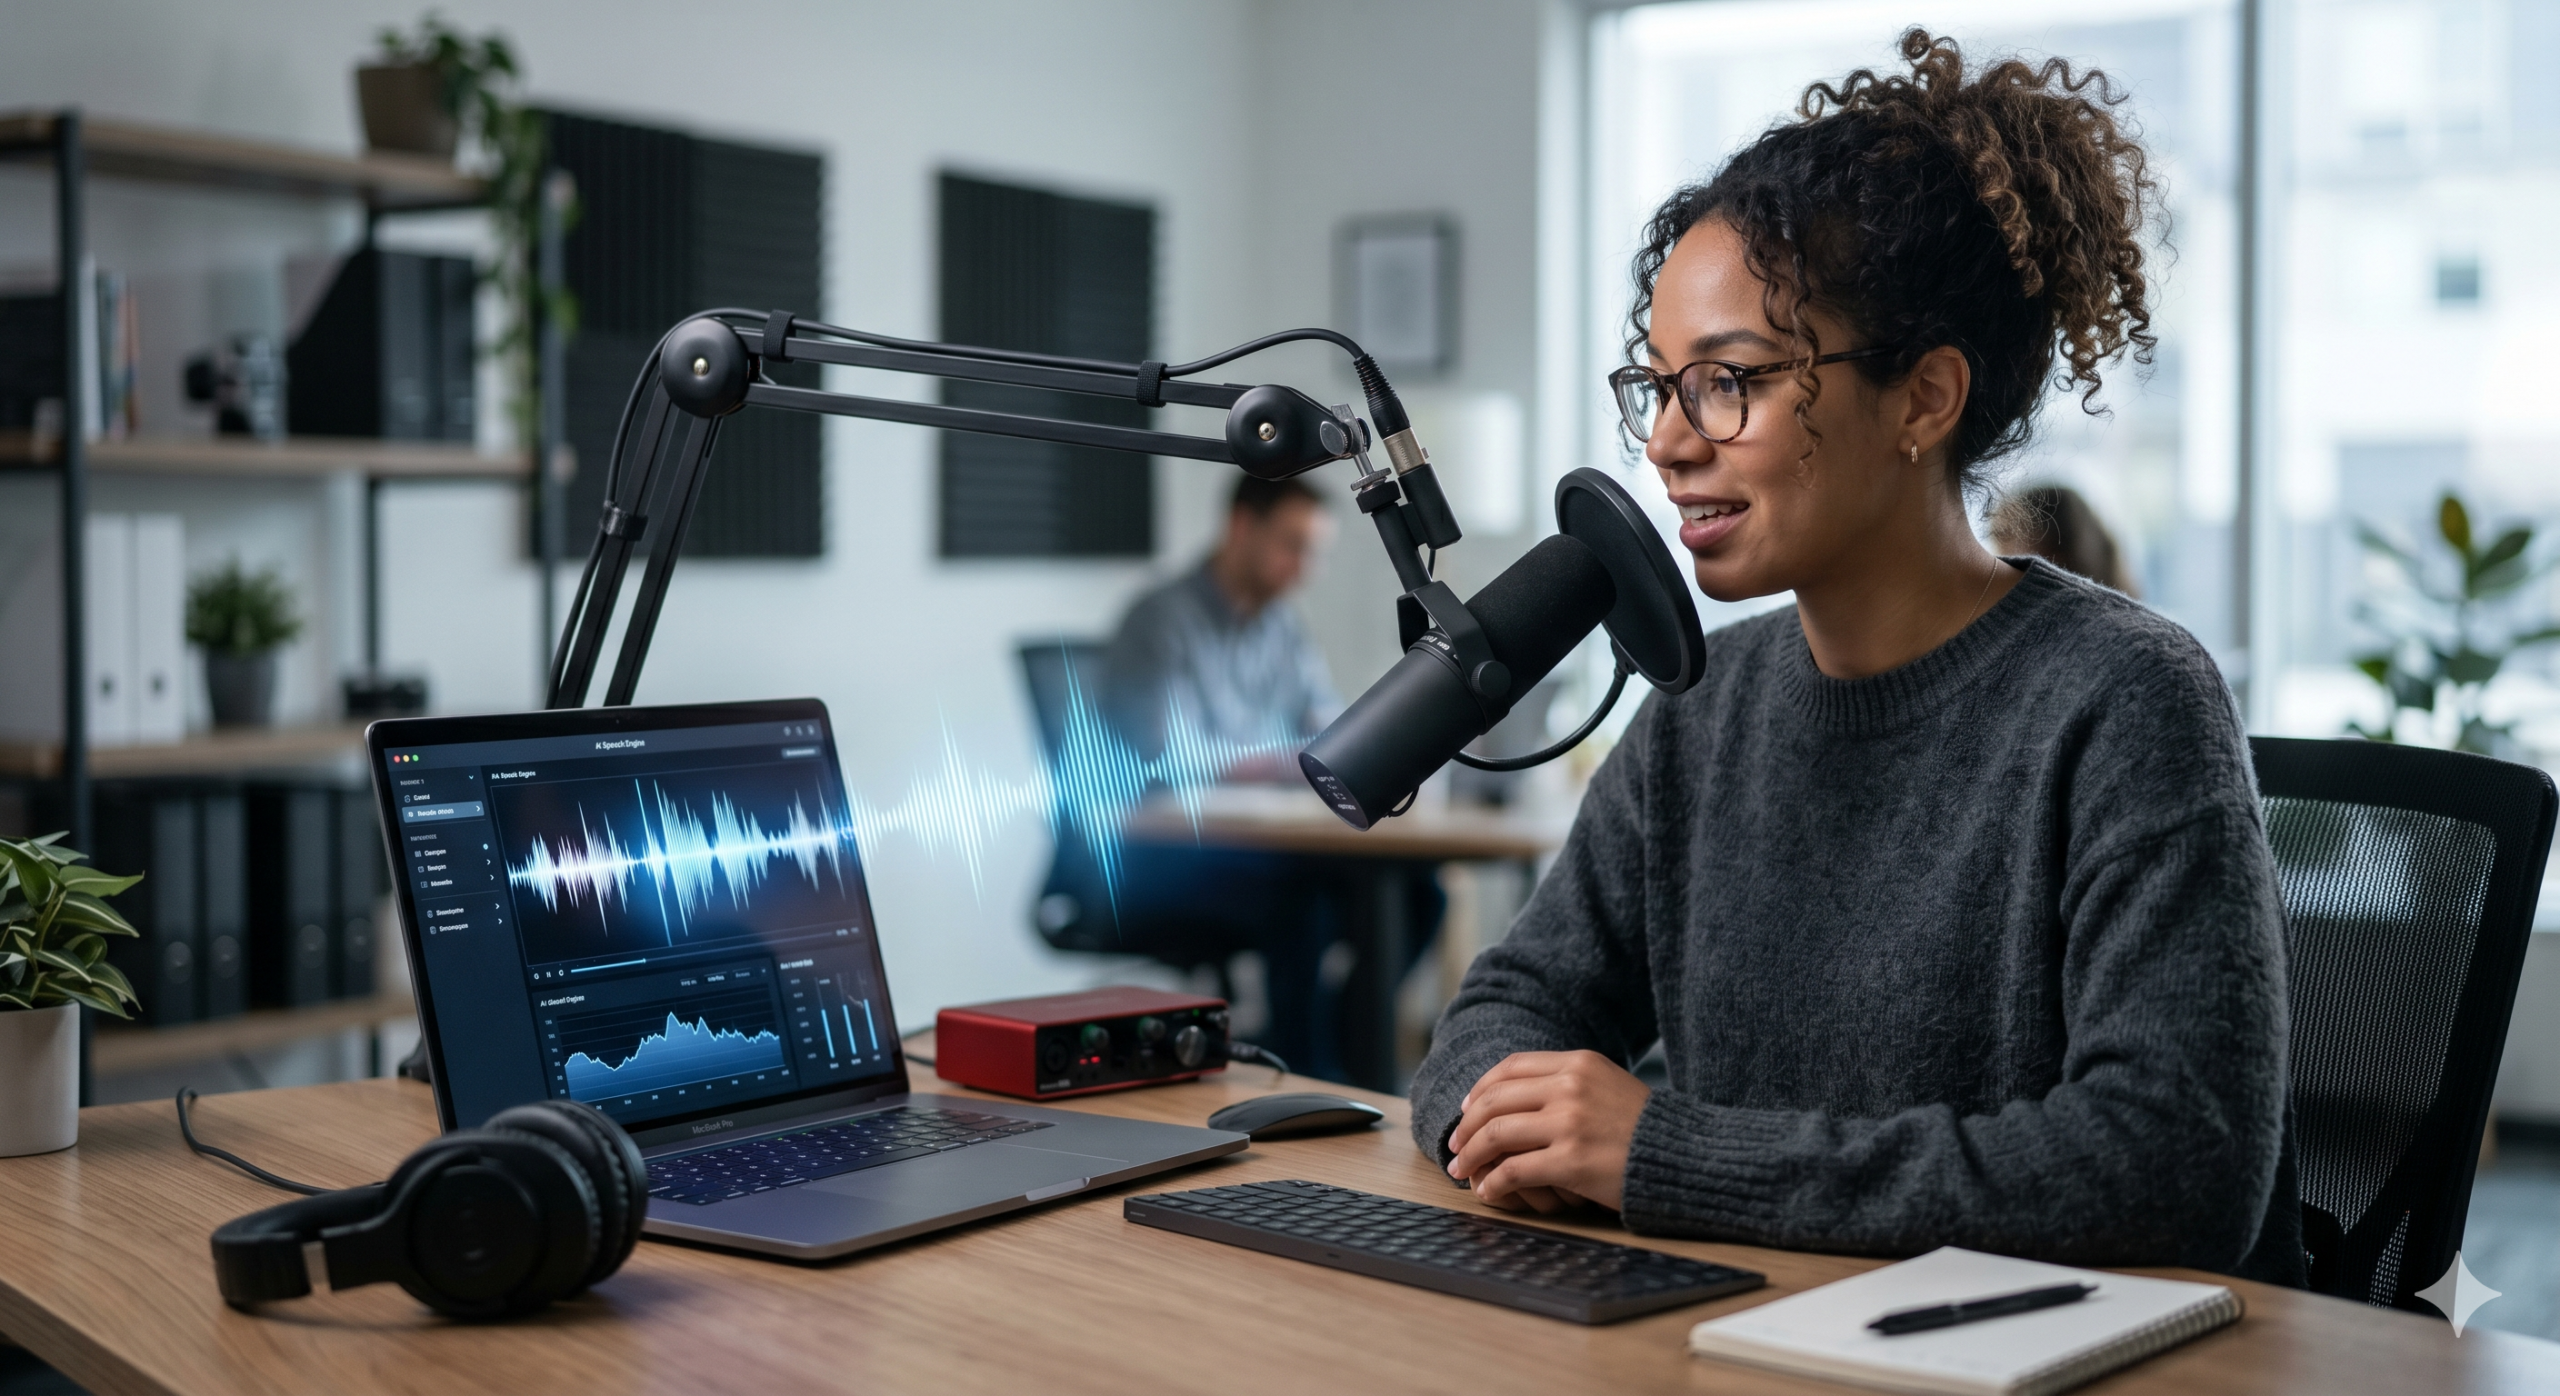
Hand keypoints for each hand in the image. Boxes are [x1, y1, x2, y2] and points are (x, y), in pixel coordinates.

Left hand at [1445, 1051, 1649, 1213]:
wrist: (1684, 1155)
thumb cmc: (1645, 1127)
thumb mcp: (1608, 1085)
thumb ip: (1569, 1083)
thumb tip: (1518, 1095)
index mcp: (1577, 1063)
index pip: (1511, 1067)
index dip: (1481, 1088)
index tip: (1467, 1108)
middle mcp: (1570, 1086)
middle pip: (1494, 1099)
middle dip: (1466, 1125)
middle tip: (1455, 1144)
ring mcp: (1570, 1122)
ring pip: (1496, 1133)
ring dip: (1470, 1154)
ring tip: (1462, 1170)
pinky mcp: (1571, 1160)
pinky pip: (1515, 1170)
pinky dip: (1494, 1182)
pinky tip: (1489, 1191)